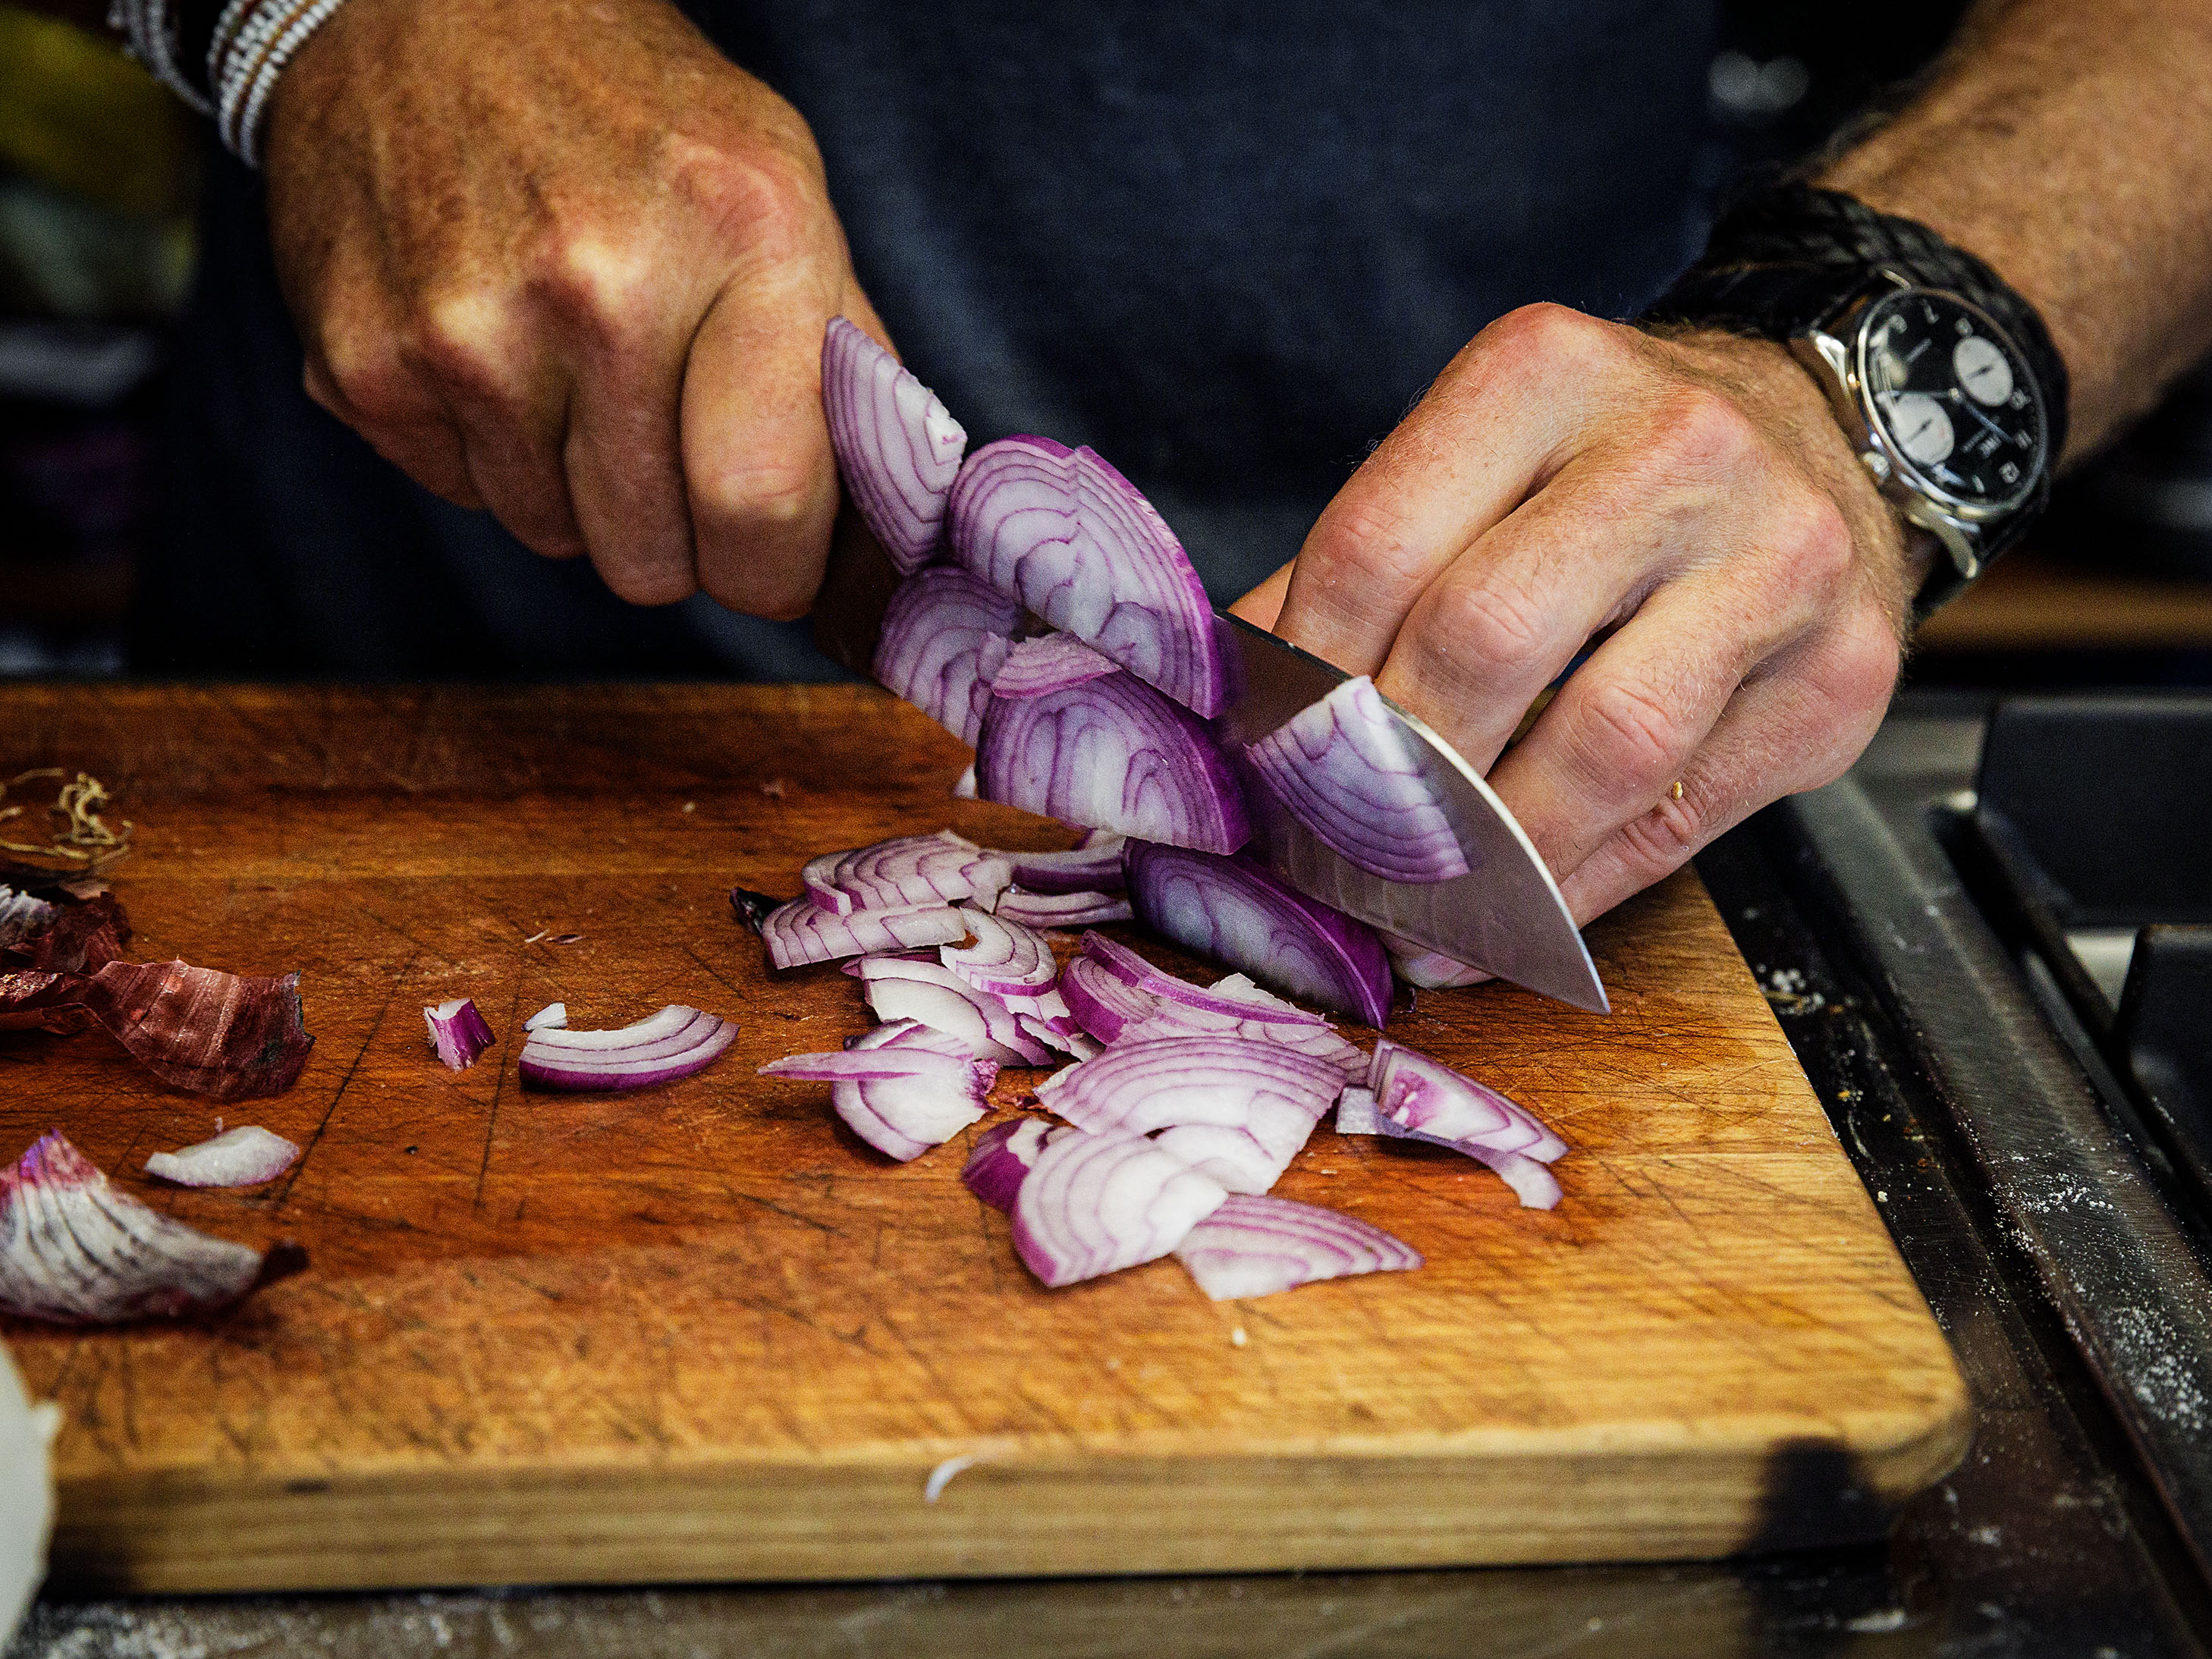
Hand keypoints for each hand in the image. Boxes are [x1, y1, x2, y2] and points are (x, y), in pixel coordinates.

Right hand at [263, 0, 882, 616]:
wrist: (421, 9)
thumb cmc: (633, 120)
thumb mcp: (782, 194)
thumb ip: (840, 367)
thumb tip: (886, 538)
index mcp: (742, 235)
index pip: (763, 507)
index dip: (776, 567)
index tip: (773, 554)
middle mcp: (601, 283)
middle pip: (654, 558)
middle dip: (675, 530)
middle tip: (665, 434)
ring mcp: (468, 329)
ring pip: (555, 539)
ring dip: (575, 485)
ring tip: (569, 359)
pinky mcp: (365, 364)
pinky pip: (463, 497)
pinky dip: (486, 450)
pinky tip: (490, 342)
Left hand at [1231, 304, 1918, 925]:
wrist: (1822, 433)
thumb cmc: (1607, 468)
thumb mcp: (1479, 464)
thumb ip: (1356, 574)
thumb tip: (1228, 706)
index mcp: (1544, 373)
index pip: (1376, 548)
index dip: (1301, 682)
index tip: (1264, 765)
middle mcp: (1677, 447)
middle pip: (1482, 645)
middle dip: (1388, 776)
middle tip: (1326, 855)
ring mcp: (1780, 559)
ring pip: (1600, 749)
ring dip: (1485, 856)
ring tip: (1412, 909)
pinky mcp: (1841, 674)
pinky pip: (1681, 818)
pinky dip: (1577, 887)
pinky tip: (1511, 917)